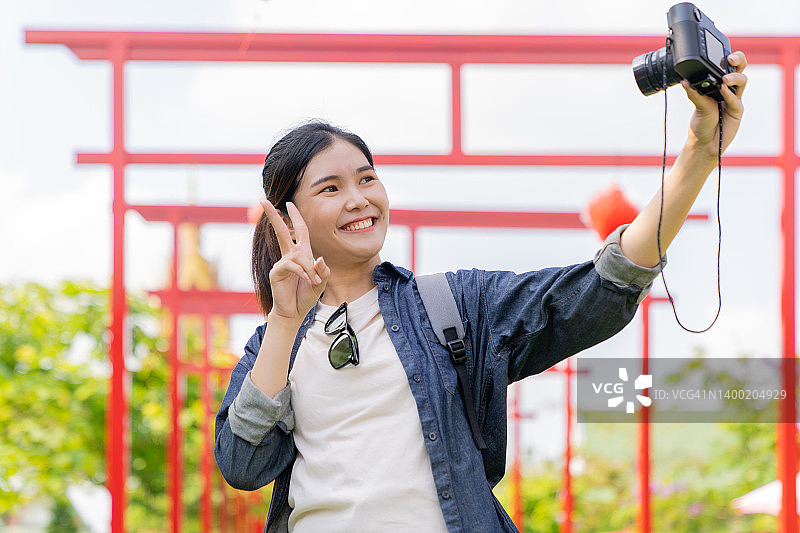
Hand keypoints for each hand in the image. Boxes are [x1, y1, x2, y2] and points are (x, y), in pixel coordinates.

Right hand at [260, 200, 329, 322]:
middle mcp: (290, 255)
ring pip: (295, 254)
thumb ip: (323, 271)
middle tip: (263, 200)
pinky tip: (307, 280)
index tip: (289, 203)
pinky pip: (291, 265)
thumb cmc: (306, 296)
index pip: (299, 230)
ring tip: (314, 282)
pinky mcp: (276, 272)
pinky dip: (302, 271)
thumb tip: (319, 259)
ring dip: (308, 267)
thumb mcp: (321, 283)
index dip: (295, 216)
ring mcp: (282, 263)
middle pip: (281, 230)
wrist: (294, 312)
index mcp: (301, 254)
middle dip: (274, 215)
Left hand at [682, 51, 746, 156]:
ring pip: (742, 81)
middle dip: (738, 60)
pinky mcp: (738, 110)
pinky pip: (736, 100)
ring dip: (734, 77)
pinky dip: (730, 94)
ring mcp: (734, 98)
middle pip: (739, 68)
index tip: (723, 54)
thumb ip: (694, 92)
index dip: (727, 57)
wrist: (704, 142)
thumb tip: (684, 80)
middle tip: (730, 59)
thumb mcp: (696, 104)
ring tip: (724, 80)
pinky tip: (724, 91)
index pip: (725, 66)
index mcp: (717, 84)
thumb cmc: (701, 123)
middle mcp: (728, 89)